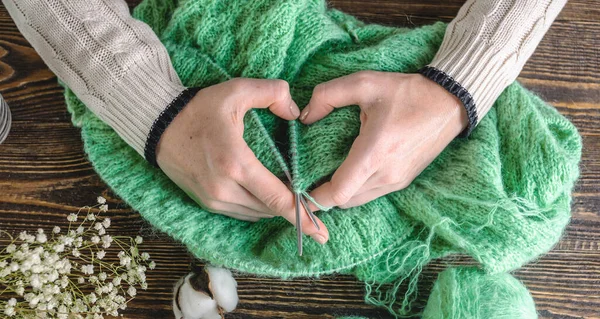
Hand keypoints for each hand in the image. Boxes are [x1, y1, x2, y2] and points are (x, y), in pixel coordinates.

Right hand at [156, 78, 328, 243]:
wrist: (157, 125)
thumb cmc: (198, 108)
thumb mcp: (236, 90)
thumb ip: (272, 93)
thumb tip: (296, 113)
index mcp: (235, 163)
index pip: (276, 198)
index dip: (302, 216)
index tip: (321, 231)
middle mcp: (224, 188)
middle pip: (270, 210)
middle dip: (294, 212)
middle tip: (315, 211)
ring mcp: (214, 199)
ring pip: (257, 214)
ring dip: (275, 209)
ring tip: (294, 202)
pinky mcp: (207, 202)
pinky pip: (242, 212)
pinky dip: (258, 207)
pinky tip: (268, 197)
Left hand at [300, 71, 467, 208]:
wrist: (449, 103)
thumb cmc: (407, 92)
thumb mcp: (365, 83)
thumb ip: (328, 95)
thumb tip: (304, 117)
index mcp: (374, 153)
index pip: (337, 192)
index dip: (313, 197)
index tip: (296, 188)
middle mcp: (386, 174)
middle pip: (343, 201)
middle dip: (322, 194)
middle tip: (305, 178)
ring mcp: (396, 181)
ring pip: (356, 200)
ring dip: (339, 193)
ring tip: (323, 174)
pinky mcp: (403, 181)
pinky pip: (370, 194)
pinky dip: (354, 189)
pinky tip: (347, 171)